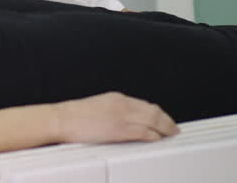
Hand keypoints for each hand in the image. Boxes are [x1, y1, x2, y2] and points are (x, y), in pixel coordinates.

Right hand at [53, 92, 178, 143]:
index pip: (144, 104)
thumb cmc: (75, 116)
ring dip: (164, 127)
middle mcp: (122, 105)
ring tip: (171, 134)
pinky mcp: (119, 129)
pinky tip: (157, 138)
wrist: (63, 119)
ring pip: (152, 120)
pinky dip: (153, 135)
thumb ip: (113, 110)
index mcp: (117, 98)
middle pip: (153, 111)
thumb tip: (124, 120)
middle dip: (166, 120)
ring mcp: (121, 117)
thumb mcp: (98, 107)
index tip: (164, 119)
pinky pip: (142, 132)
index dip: (158, 113)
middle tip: (173, 128)